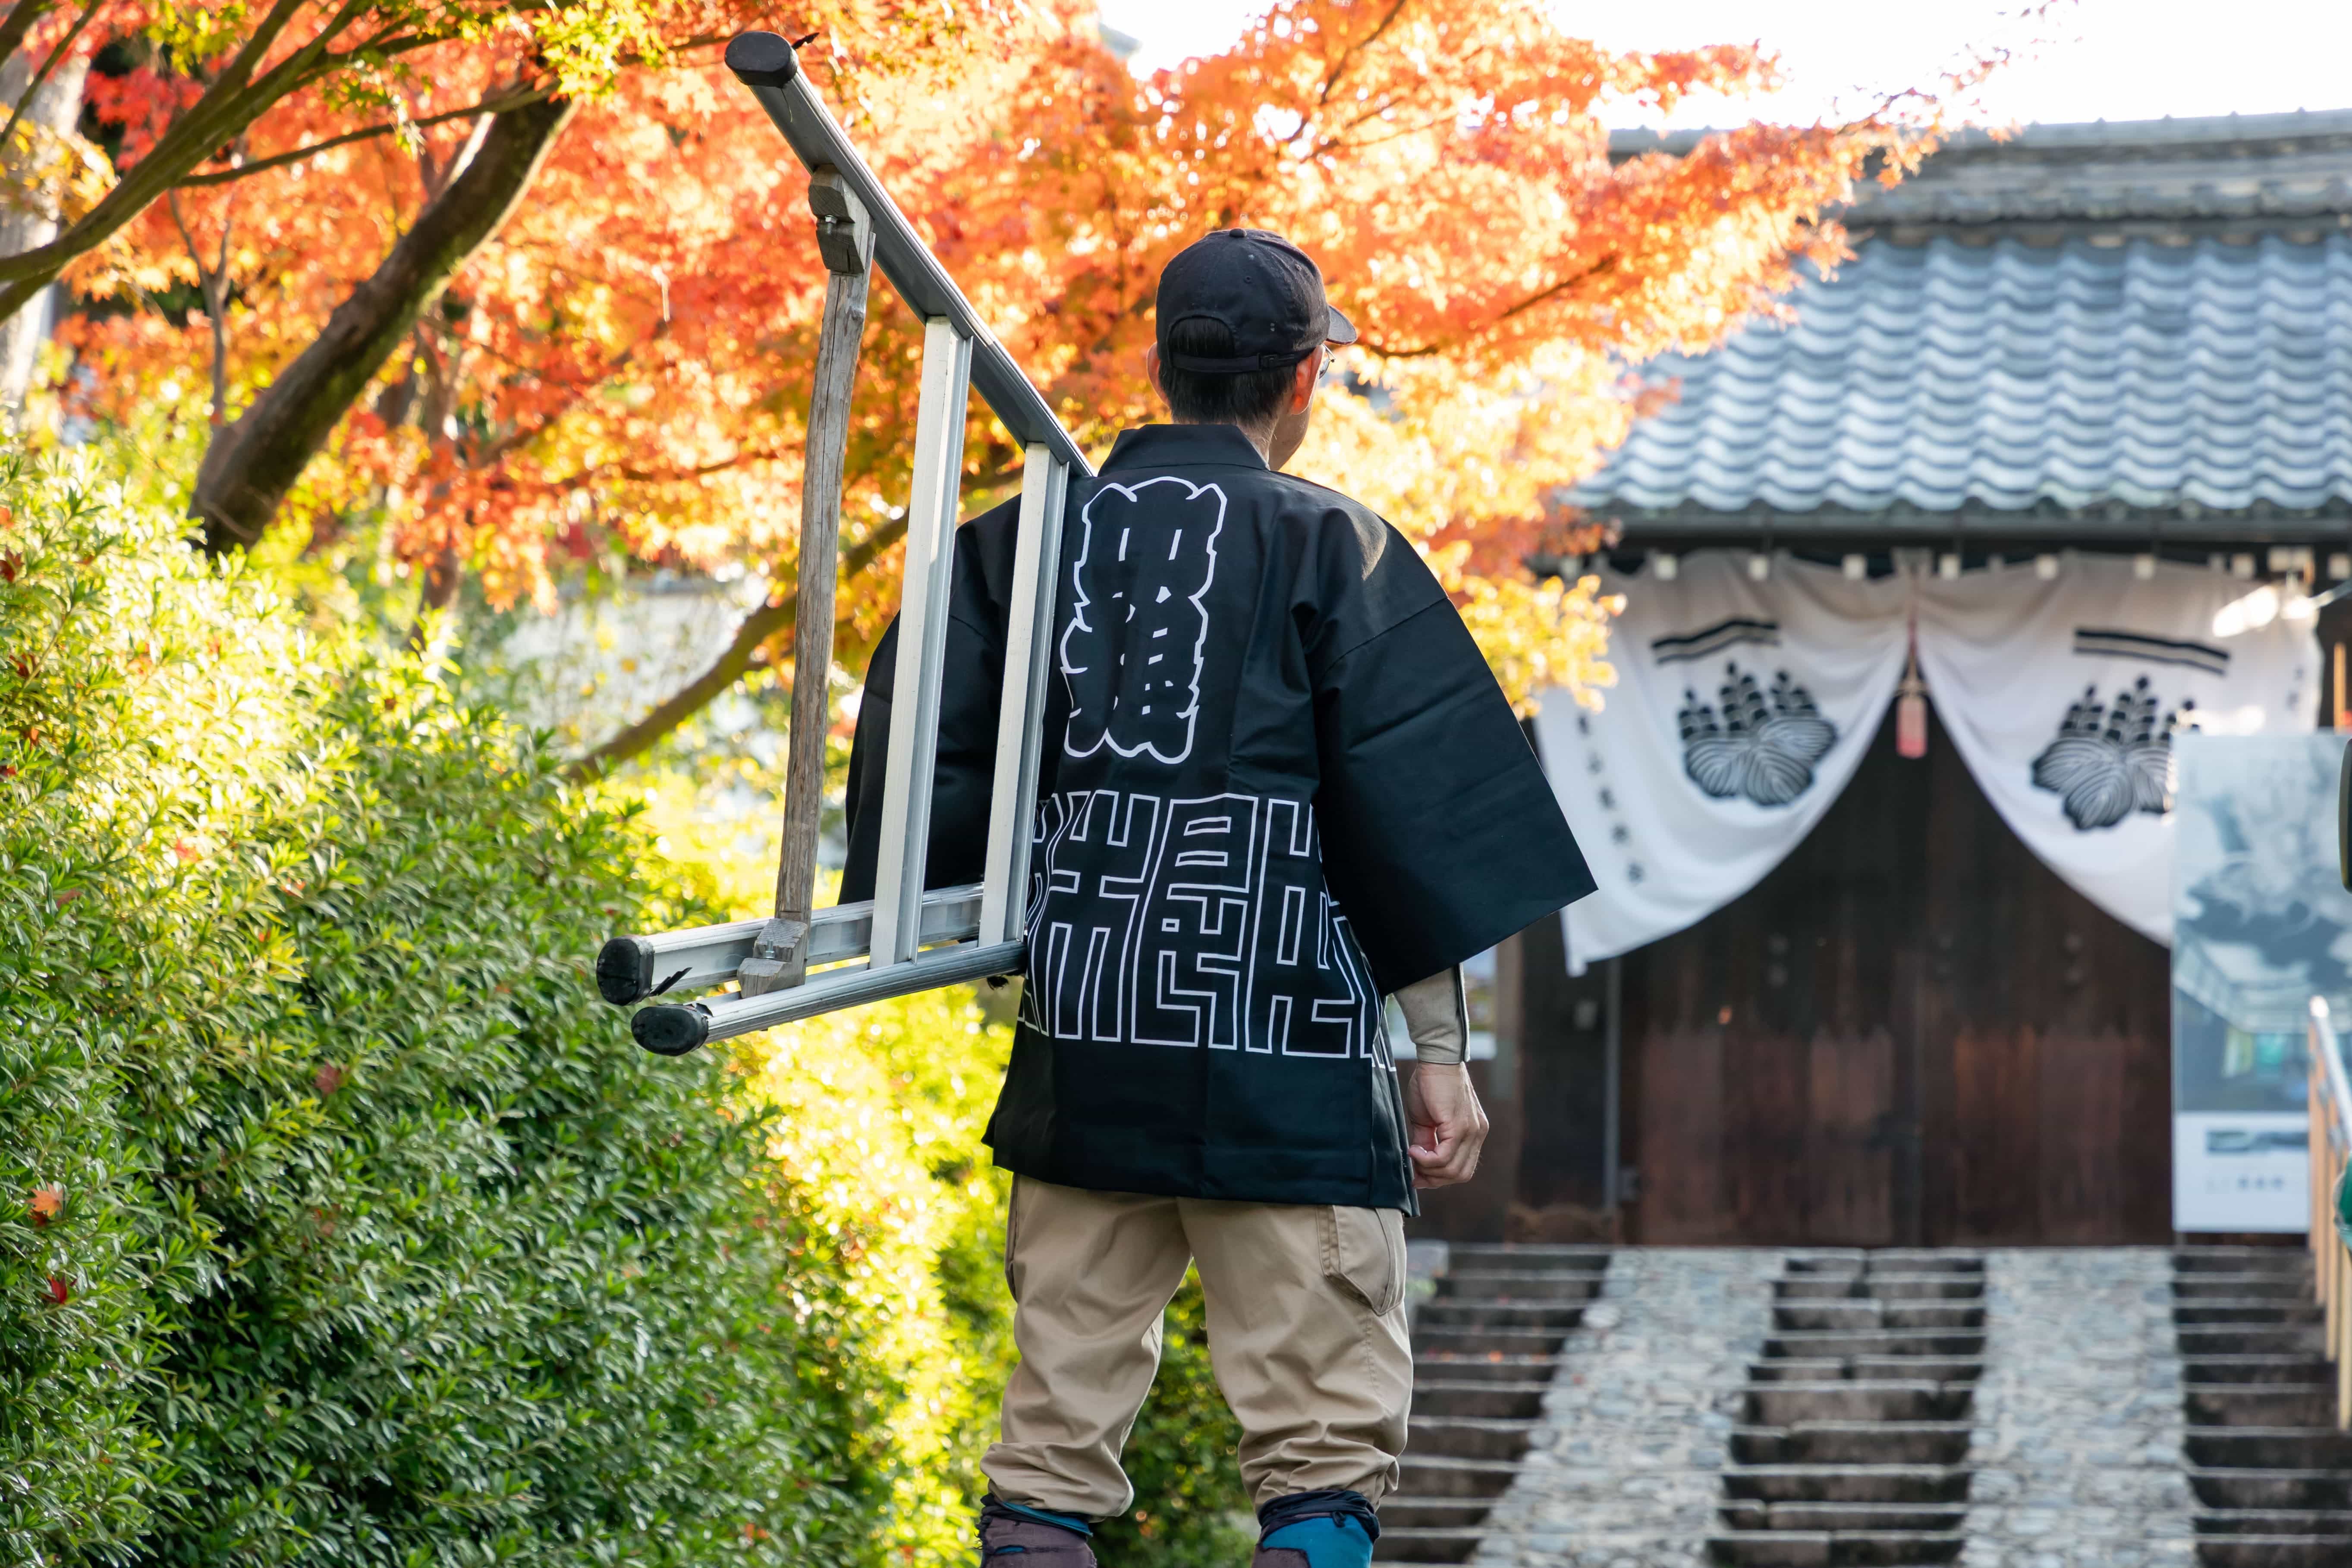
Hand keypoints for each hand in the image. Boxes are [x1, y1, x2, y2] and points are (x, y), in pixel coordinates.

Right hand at [1400, 1061, 1487, 1188]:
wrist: (1437, 1060)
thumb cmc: (1431, 1085)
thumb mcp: (1427, 1120)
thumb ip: (1427, 1143)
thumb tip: (1417, 1165)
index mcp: (1473, 1133)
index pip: (1463, 1168)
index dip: (1440, 1178)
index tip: (1419, 1176)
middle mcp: (1477, 1134)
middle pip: (1460, 1175)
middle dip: (1434, 1178)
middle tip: (1415, 1170)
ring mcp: (1471, 1131)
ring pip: (1453, 1170)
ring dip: (1428, 1169)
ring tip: (1413, 1155)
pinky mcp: (1459, 1126)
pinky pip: (1444, 1156)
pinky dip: (1427, 1160)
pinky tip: (1414, 1150)